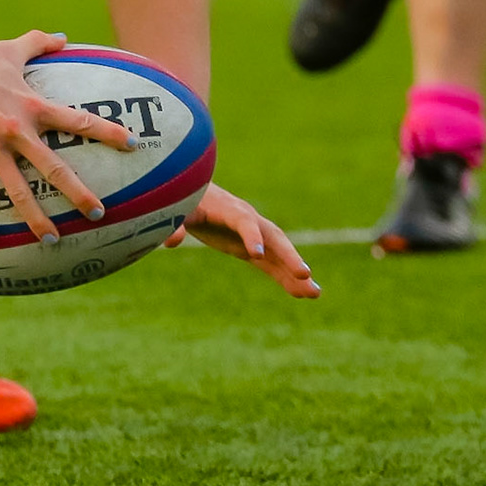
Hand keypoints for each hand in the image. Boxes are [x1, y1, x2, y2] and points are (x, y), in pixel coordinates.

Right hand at [0, 29, 135, 245]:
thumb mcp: (10, 49)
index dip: (107, 132)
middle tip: (99, 214)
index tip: (132, 145)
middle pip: (54, 167)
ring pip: (18, 189)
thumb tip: (63, 37)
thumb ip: (39, 43)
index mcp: (33, 105)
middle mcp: (17, 129)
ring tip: (52, 240)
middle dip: (78, 193)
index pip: (77, 121)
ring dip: (36, 217)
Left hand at [163, 182, 319, 297]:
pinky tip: (303, 294)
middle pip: (272, 237)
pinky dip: (286, 278)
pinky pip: (272, 264)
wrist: (193, 191)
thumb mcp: (176, 209)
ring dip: (295, 272)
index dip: (250, 236)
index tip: (255, 254)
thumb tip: (170, 241)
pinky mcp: (251, 248)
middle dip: (288, 255)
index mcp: (228, 209)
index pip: (243, 222)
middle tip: (304, 273)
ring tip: (315, 293)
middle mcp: (247, 220)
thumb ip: (175, 223)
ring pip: (279, 253)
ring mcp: (253, 235)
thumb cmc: (184, 199)